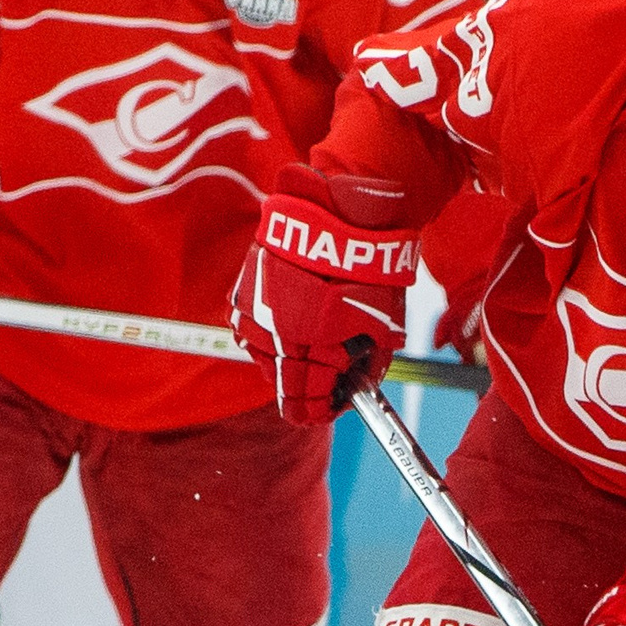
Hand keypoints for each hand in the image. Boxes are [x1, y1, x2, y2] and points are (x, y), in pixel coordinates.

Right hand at [229, 166, 418, 423]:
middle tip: (334, 367)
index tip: (336, 403)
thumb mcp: (382, 330)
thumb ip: (368, 368)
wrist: (344, 217)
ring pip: (265, 357)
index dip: (323, 409)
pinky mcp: (243, 292)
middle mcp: (273, 337)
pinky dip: (272, 329)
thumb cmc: (369, 274)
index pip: (304, 407)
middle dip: (309, 382)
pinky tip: (295, 315)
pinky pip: (252, 328)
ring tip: (317, 331)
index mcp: (308, 351)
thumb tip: (358, 388)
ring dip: (288, 355)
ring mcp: (253, 314)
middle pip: (283, 386)